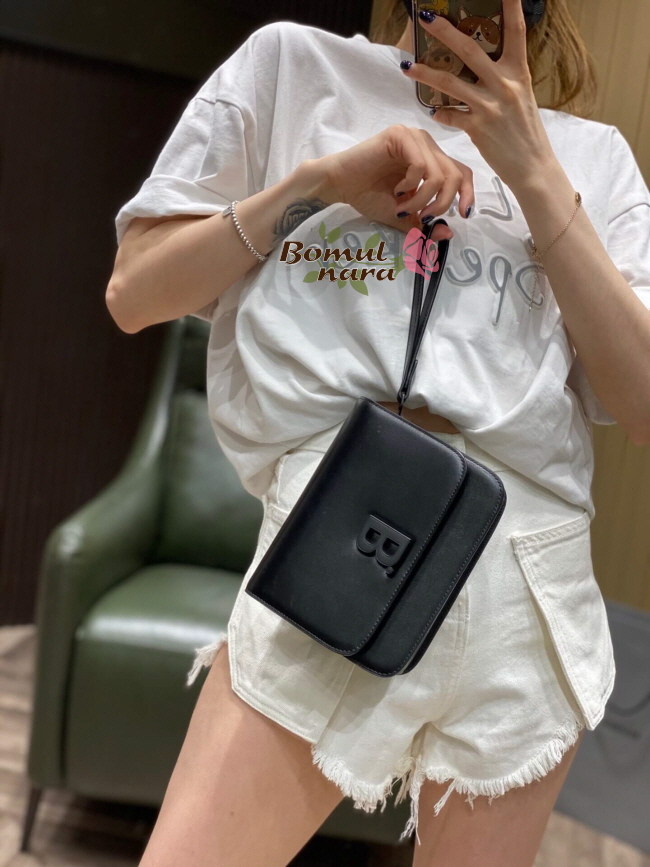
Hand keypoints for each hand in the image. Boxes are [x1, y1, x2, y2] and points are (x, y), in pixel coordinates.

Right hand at [310, 124, 474, 240]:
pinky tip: (396, 189)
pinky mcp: (400, 135)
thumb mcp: (403, 216)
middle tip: (422, 218)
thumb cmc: (369, 196)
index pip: (462, 173)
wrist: (341, 185)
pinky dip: (410, 185)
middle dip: (441, 205)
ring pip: (438, 174)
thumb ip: (424, 224)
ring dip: (422, 200)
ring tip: (402, 207)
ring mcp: (414, 137)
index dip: (468, 194)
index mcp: (432, 159)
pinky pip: (420, 165)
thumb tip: (448, 234)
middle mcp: (427, 145)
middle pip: (454, 176)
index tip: (463, 215)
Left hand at [402, 0, 558, 190]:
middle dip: (445, 30)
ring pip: (449, 82)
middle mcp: (505, 84)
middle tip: (427, 17)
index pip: (517, 31)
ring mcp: (490, 105)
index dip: (511, 5)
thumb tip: (482, 69)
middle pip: (469, 48)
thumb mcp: (522, 98)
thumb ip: (503, 81)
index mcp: (519, 72)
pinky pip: (450, 115)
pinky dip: (440, 113)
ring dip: (424, 73)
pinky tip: (434, 112)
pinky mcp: (477, 127)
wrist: (533, 168)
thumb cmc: (527, 134)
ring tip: (406, 66)